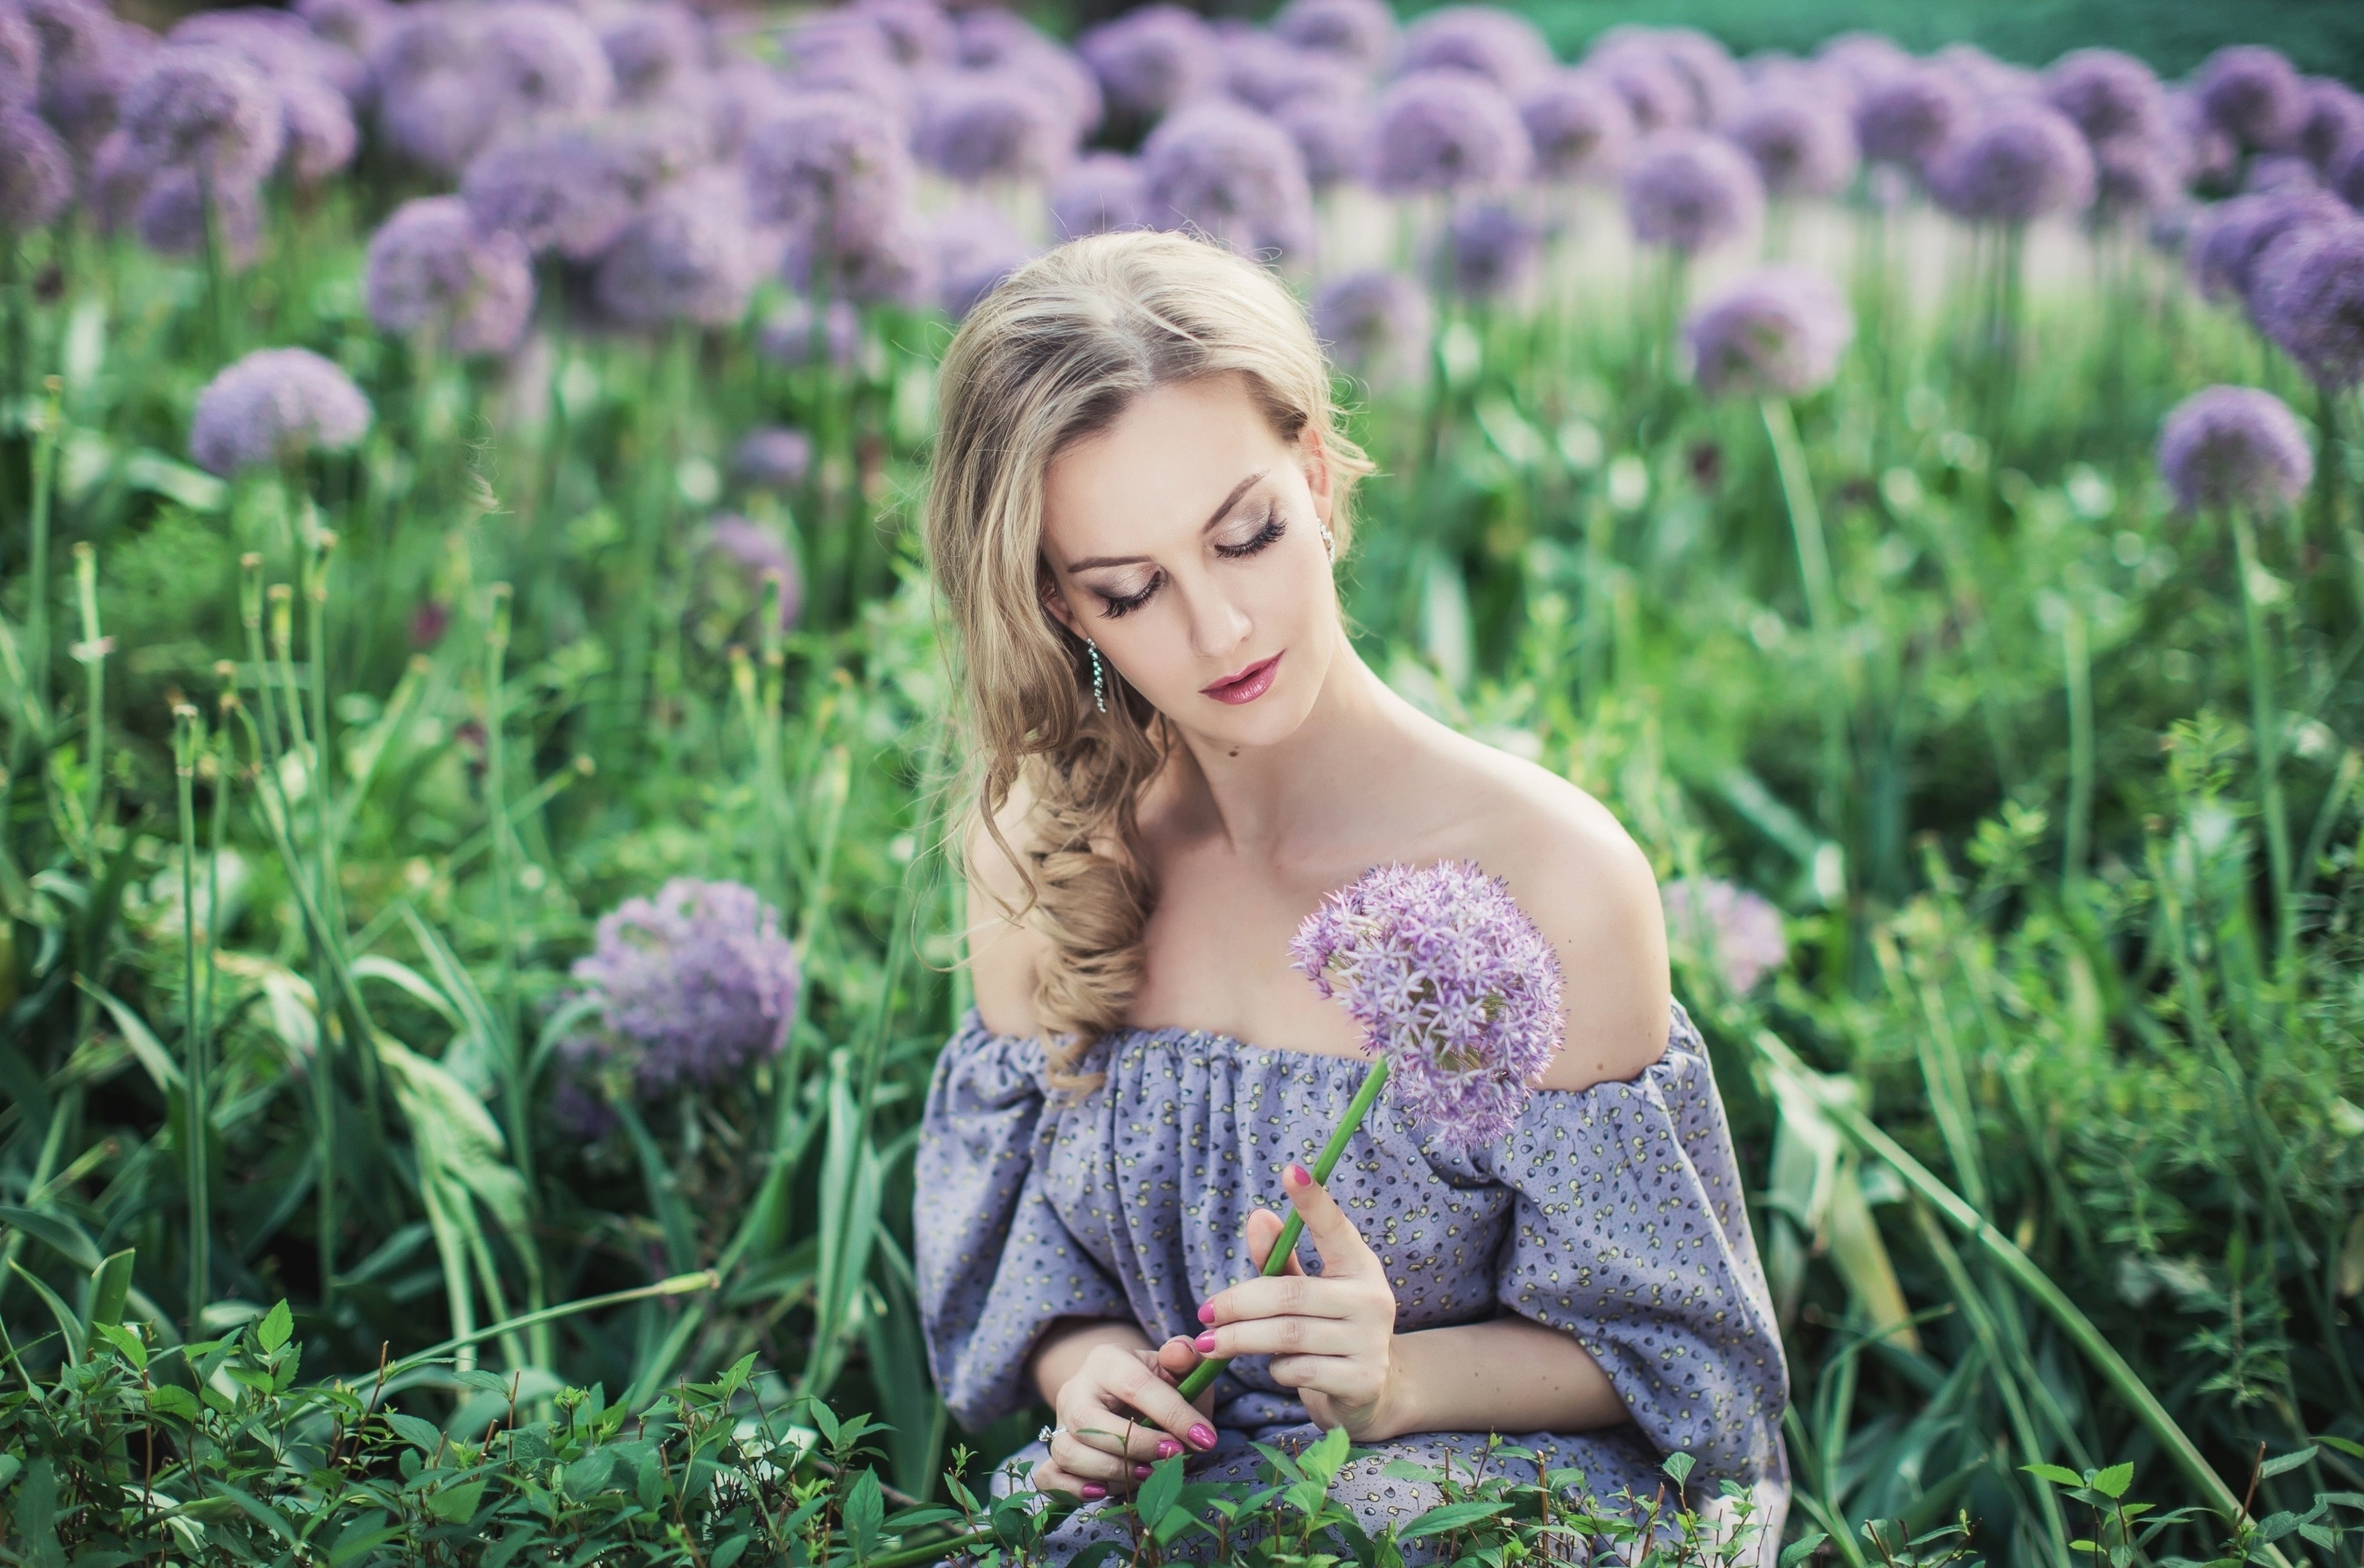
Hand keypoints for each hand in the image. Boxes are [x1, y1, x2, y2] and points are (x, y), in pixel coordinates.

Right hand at [1031, 1338, 1218, 1500]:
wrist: (1127, 1397)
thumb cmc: (1160, 1384)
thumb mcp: (1177, 1366)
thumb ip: (1185, 1357)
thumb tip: (1182, 1353)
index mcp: (1106, 1361)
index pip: (1136, 1387)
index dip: (1173, 1415)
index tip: (1205, 1438)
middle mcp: (1075, 1390)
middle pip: (1090, 1423)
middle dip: (1136, 1446)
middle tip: (1174, 1455)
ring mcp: (1060, 1422)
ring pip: (1068, 1452)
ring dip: (1110, 1471)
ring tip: (1147, 1474)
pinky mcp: (1054, 1453)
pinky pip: (1048, 1476)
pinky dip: (1071, 1489)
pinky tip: (1102, 1491)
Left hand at [1185, 1163, 1405, 1441]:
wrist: (1371, 1393)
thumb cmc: (1328, 1330)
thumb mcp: (1305, 1291)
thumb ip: (1280, 1259)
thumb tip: (1259, 1216)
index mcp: (1360, 1266)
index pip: (1335, 1228)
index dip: (1314, 1201)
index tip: (1291, 1170)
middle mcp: (1373, 1299)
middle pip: (1290, 1293)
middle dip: (1238, 1303)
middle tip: (1205, 1311)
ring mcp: (1371, 1341)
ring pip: (1288, 1334)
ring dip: (1242, 1339)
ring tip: (1211, 1342)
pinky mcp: (1363, 1381)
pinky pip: (1299, 1370)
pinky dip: (1275, 1369)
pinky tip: (1274, 1367)